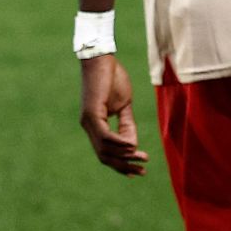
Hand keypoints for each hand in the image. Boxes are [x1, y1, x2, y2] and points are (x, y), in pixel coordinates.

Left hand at [79, 54, 147, 175]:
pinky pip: (105, 136)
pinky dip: (119, 143)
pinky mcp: (92, 113)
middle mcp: (88, 125)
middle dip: (123, 166)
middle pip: (104, 156)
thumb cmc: (112, 77)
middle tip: (141, 172)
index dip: (120, 164)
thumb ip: (127, 124)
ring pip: (105, 149)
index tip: (136, 171)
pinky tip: (132, 146)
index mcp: (94, 124)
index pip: (105, 152)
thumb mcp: (123, 104)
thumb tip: (132, 145)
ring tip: (142, 157)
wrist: (102, 58)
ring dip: (125, 156)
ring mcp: (88, 120)